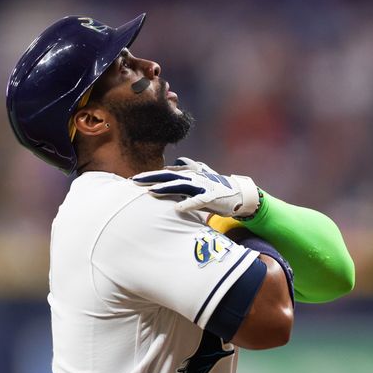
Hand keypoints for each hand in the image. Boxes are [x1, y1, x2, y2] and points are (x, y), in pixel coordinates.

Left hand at [132, 157, 259, 217]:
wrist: (239, 194)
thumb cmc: (216, 187)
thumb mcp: (200, 176)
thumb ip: (186, 170)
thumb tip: (172, 164)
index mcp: (189, 174)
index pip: (165, 173)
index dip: (149, 175)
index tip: (133, 179)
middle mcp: (194, 178)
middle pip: (169, 176)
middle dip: (151, 178)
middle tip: (134, 181)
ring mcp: (203, 186)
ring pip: (181, 186)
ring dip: (166, 188)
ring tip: (151, 191)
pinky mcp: (212, 197)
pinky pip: (198, 201)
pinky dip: (188, 204)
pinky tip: (177, 208)